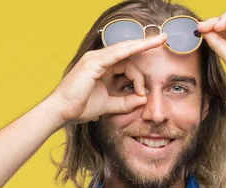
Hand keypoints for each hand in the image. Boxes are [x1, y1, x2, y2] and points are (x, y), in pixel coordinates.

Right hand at [48, 33, 167, 124]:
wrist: (62, 111)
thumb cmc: (79, 108)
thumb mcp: (108, 105)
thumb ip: (125, 102)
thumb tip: (143, 100)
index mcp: (100, 68)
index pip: (125, 63)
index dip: (137, 77)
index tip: (142, 93)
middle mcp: (97, 60)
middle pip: (126, 52)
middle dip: (145, 45)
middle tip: (163, 38)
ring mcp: (94, 59)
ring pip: (123, 50)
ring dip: (142, 45)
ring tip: (159, 40)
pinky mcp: (93, 62)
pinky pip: (116, 53)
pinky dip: (131, 49)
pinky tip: (143, 46)